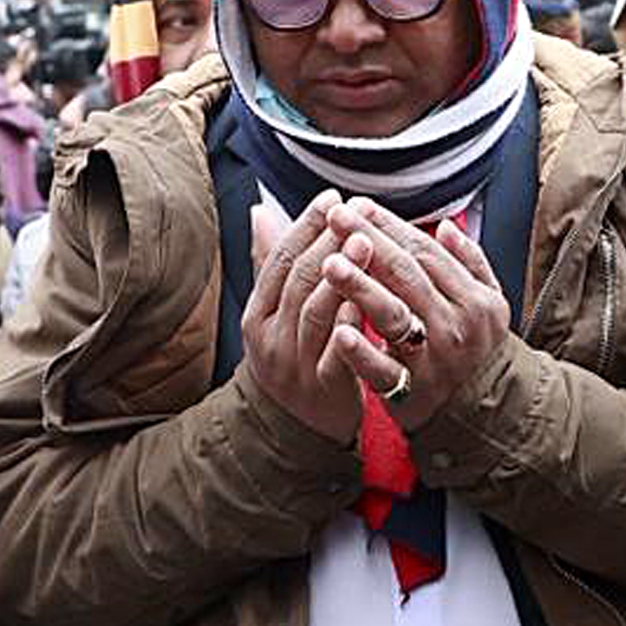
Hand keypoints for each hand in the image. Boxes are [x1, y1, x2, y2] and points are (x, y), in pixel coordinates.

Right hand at [241, 191, 367, 442]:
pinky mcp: (324, 388)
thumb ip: (272, 265)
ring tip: (366, 243)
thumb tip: (262, 210)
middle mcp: (270, 338)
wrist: (292, 428)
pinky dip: (352, 323)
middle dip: (326, 242)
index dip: (304, 225)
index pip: (278, 260)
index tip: (331, 197)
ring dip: (342, 275)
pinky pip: (338, 351)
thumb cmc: (290, 356)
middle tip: (352, 213)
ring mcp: (295, 365)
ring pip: (317, 311)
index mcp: (256, 315)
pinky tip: (369, 299)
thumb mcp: (273, 313)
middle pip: (298, 281)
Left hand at [310, 199, 513, 430]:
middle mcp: (457, 325)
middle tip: (335, 217)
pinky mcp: (412, 392)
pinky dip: (361, 351)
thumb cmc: (480, 348)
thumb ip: (472, 262)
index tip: (356, 205)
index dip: (389, 226)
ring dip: (360, 287)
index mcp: (475, 298)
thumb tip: (446, 225)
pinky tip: (338, 331)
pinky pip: (383, 370)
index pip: (425, 251)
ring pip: (393, 315)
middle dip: (367, 242)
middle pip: (406, 275)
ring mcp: (434, 360)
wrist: (489, 414)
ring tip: (328, 263)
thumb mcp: (491, 302)